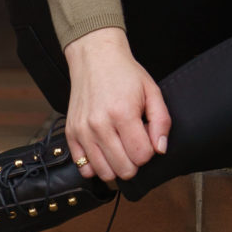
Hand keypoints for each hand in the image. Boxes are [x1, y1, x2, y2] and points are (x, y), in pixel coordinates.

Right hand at [61, 25, 170, 182]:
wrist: (95, 58)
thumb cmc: (125, 74)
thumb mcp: (152, 91)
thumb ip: (161, 122)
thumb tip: (160, 149)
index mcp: (122, 113)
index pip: (142, 156)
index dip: (149, 151)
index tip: (146, 137)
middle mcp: (99, 125)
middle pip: (124, 169)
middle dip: (135, 161)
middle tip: (134, 143)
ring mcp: (82, 131)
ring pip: (104, 172)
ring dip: (116, 165)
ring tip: (120, 147)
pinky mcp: (71, 134)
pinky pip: (83, 167)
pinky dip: (96, 165)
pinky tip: (104, 150)